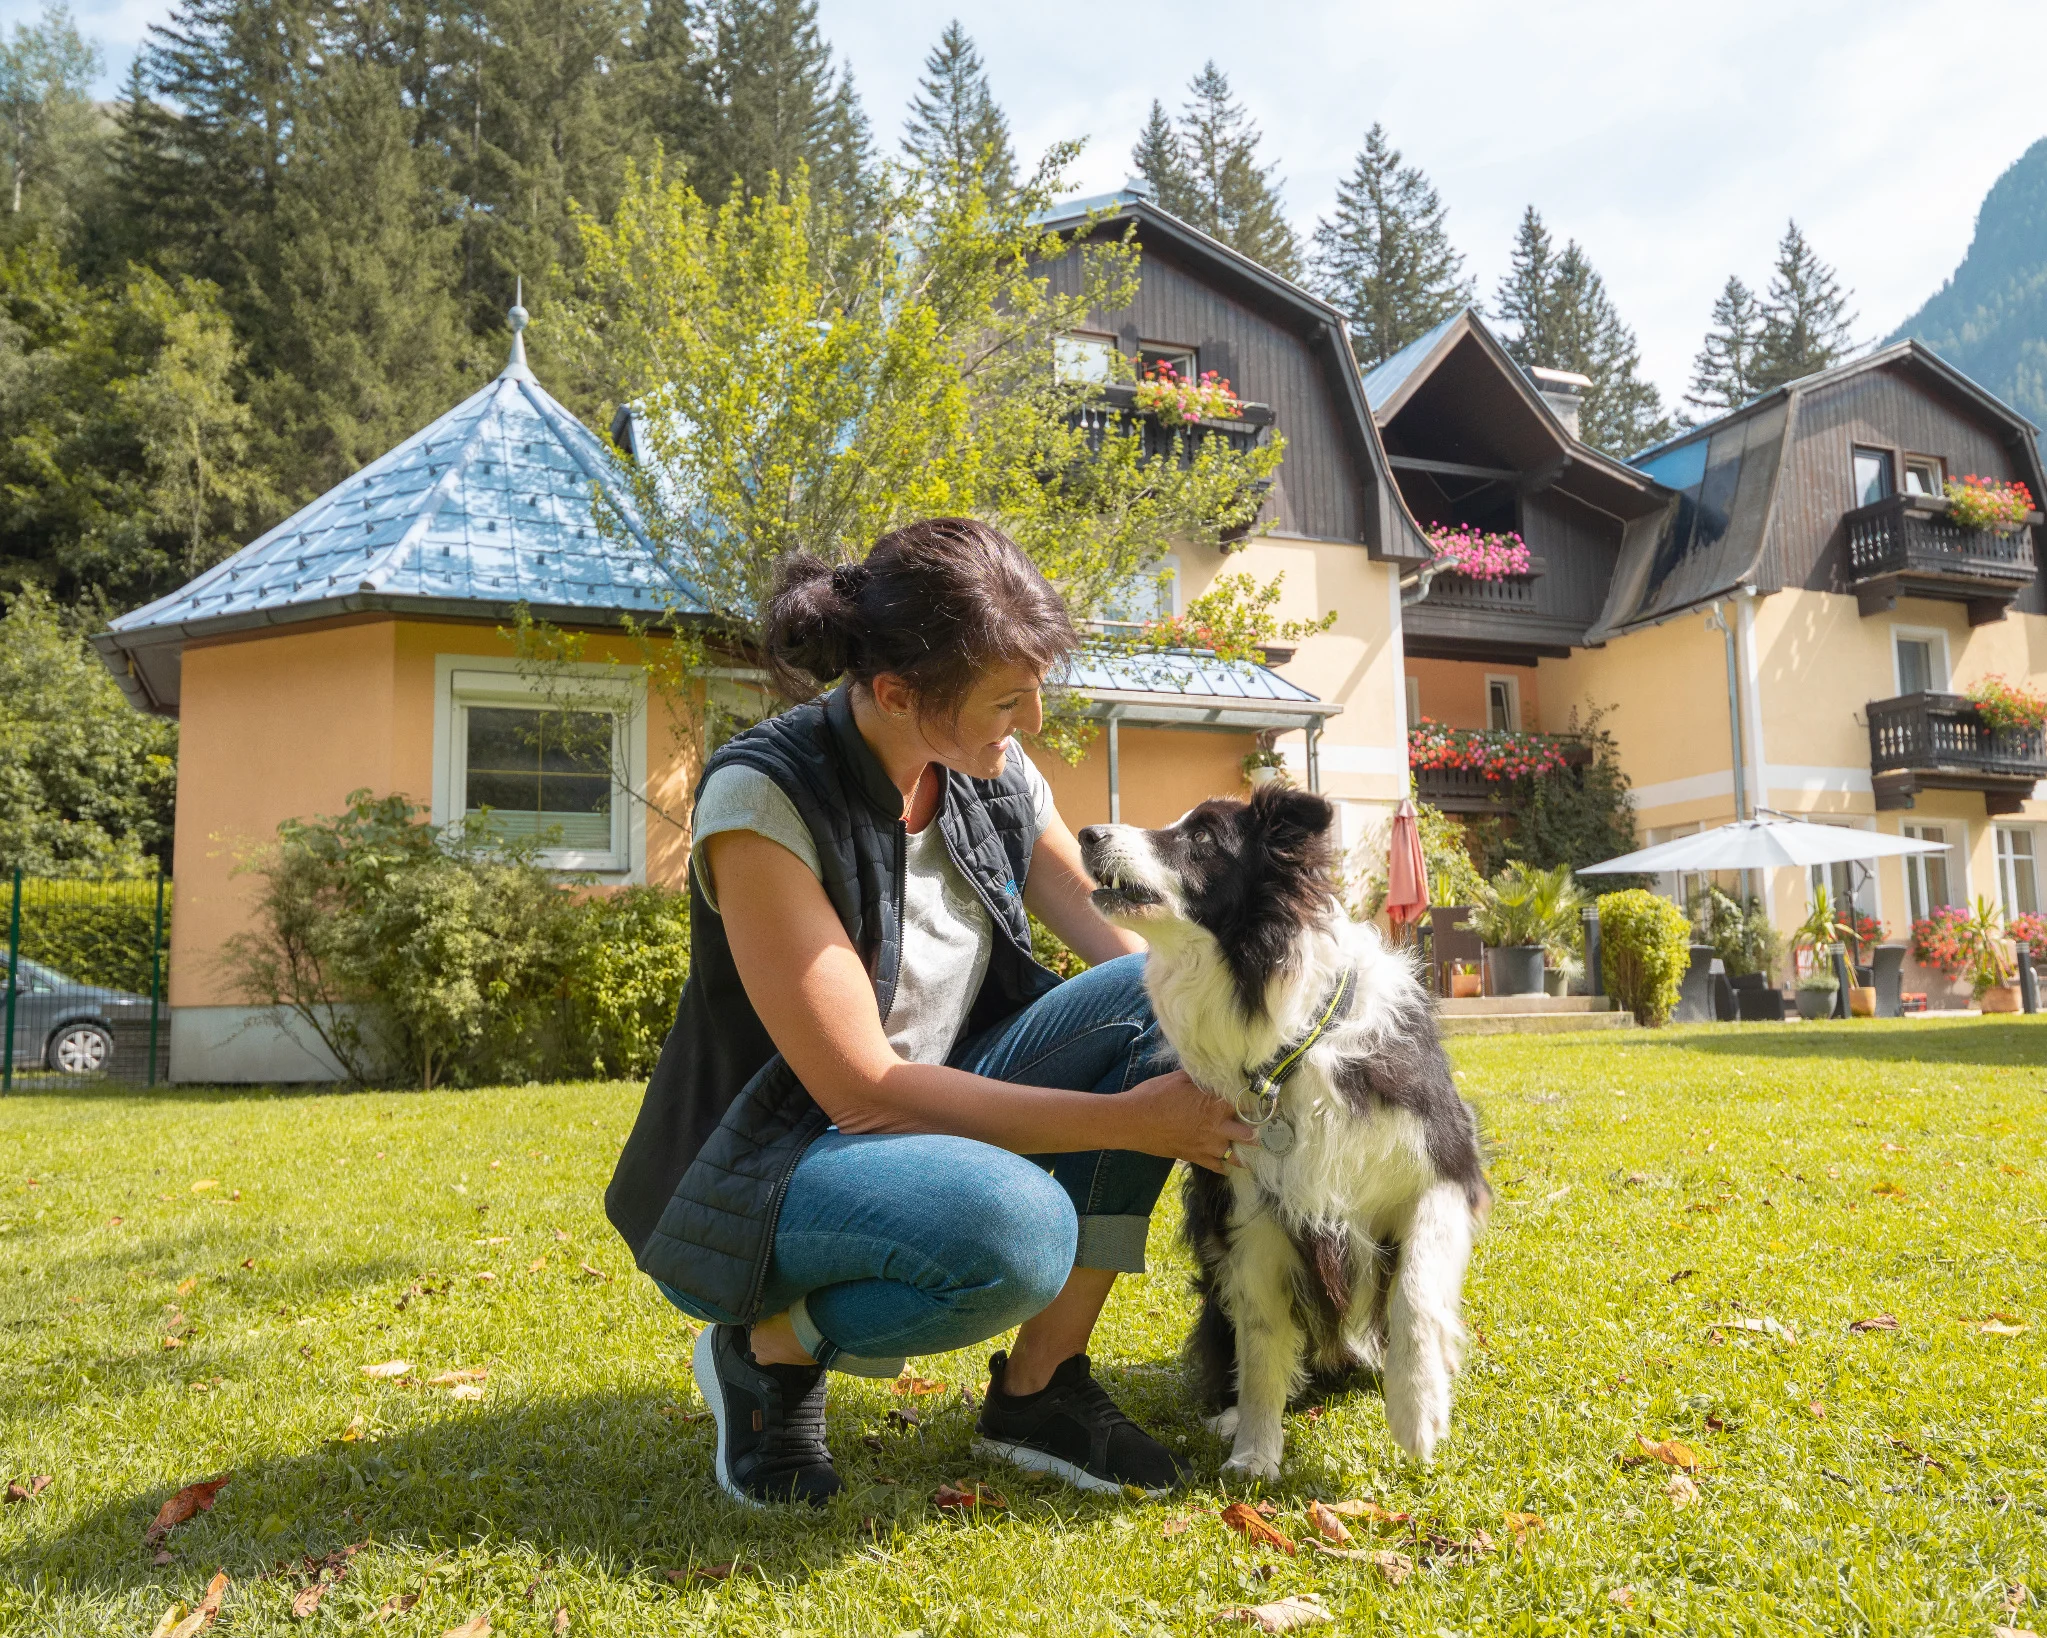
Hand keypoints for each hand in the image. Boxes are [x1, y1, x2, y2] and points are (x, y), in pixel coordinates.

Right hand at [1119, 1069, 1256, 1173]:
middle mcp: (1217, 1128)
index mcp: (1216, 1105)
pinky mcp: (1195, 1158)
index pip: (1246, 1105)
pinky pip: (1218, 1167)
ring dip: (1244, 1151)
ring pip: (1238, 1156)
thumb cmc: (1155, 1096)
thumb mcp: (1179, 1078)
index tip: (1258, 1102)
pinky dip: (1225, 1165)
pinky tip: (1227, 1161)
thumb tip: (1212, 1073)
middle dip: (1254, 1131)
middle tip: (1256, 1127)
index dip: (1253, 1104)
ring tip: (1248, 1148)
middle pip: (1249, 1134)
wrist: (1133, 1121)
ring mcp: (1207, 1146)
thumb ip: (1201, 1078)